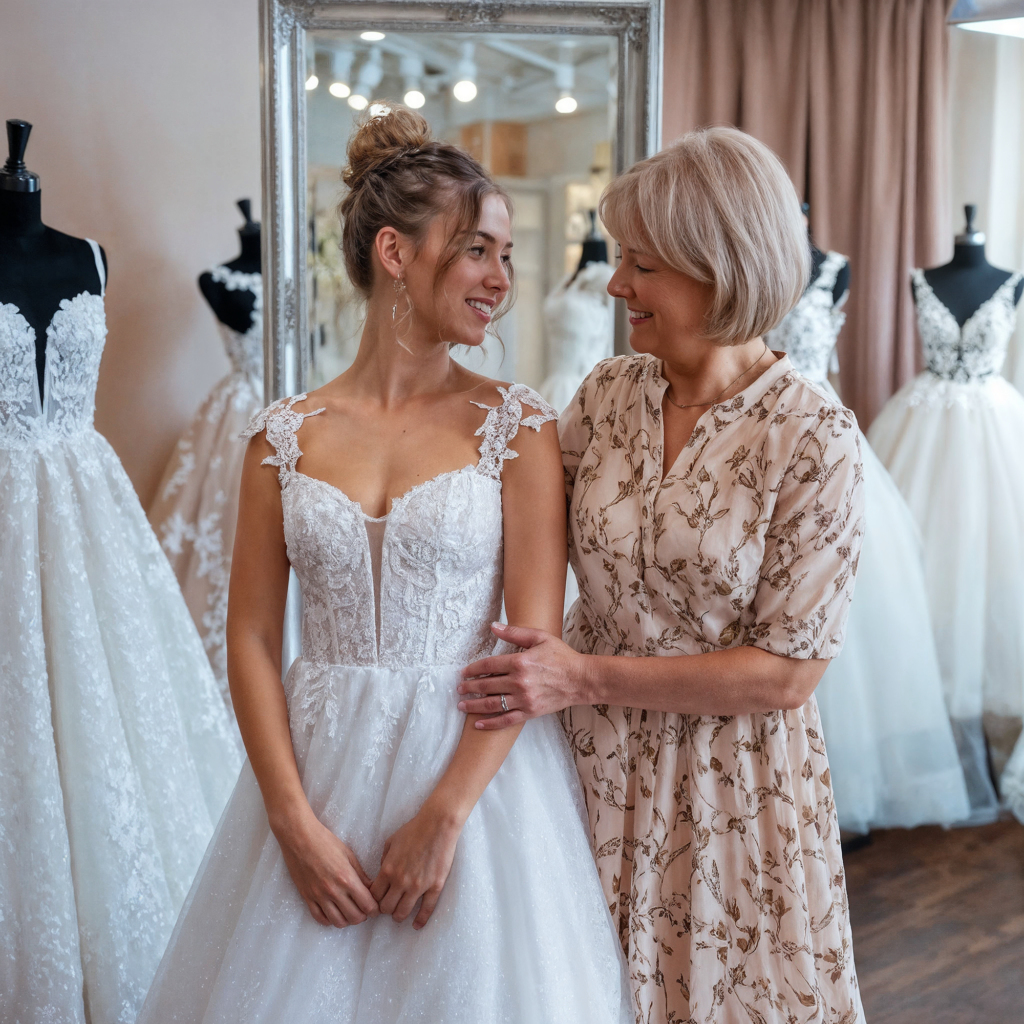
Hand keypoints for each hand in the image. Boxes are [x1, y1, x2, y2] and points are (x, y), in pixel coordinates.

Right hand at [274, 808, 379, 927]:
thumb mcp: (348, 855)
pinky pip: (319, 918)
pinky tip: (334, 912)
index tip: (375, 907)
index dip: (374, 909)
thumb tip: (371, 888)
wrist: (299, 838)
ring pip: (338, 922)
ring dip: (347, 920)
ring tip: (349, 911)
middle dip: (363, 916)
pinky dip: (329, 920)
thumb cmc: (326, 842)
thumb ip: (360, 874)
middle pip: (354, 917)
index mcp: (347, 878)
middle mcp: (333, 891)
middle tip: (364, 909)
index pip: (367, 905)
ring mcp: (319, 897)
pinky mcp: (307, 898)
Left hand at [370, 806, 462, 928]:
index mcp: (388, 869)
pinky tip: (417, 926)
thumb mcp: (391, 841)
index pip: (374, 895)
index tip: (375, 901)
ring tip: (399, 915)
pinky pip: (426, 909)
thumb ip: (384, 860)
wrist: (438, 825)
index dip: (373, 900)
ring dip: (398, 916)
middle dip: (385, 909)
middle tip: (387, 907)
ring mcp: (418, 886)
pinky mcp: (434, 886)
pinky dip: (420, 920)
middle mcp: (400, 881)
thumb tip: (382, 873)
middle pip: (386, 907)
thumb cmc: (414, 829)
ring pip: (402, 912)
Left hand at [458, 622, 587, 729]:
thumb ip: (514, 632)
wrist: (581, 679)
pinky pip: (506, 720)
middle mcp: (519, 682)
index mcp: (520, 662)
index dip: (473, 669)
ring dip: (474, 705)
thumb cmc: (561, 656)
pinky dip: (491, 724)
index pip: (488, 665)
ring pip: (492, 704)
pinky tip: (478, 725)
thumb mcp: (539, 637)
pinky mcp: (530, 712)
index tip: (463, 672)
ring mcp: (524, 699)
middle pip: (486, 685)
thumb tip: (493, 626)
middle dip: (469, 687)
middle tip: (459, 688)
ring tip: (462, 705)